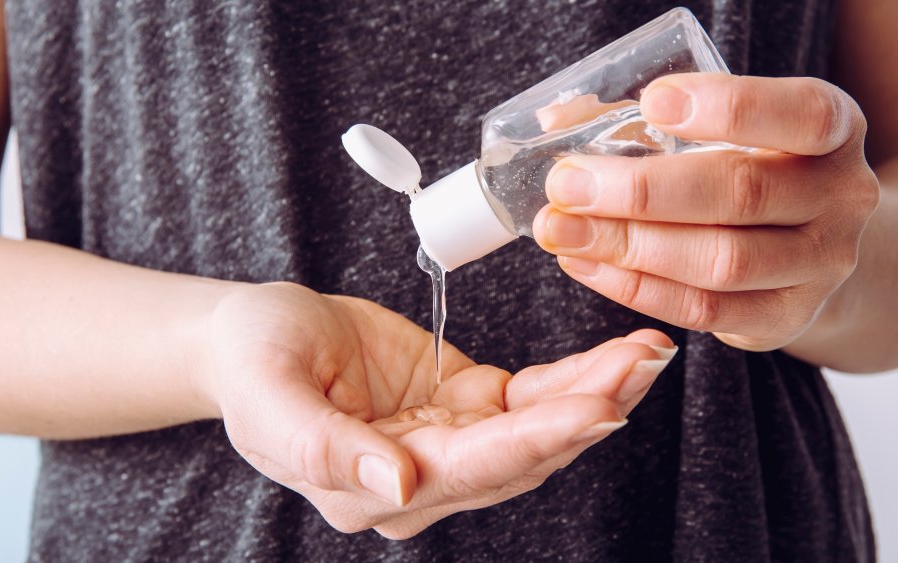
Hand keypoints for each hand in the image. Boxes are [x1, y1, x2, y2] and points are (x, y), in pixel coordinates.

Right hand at [192, 282, 674, 538]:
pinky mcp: (461, 405)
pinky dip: (573, 380)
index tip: (598, 405)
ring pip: (537, 431)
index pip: (470, 470)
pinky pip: (529, 398)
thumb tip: (394, 484)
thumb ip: (322, 445)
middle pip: (521, 455)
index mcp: (370, 487)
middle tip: (646, 365)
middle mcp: (420, 478)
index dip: (537, 439)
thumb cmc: (250, 361)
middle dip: (589, 411)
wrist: (254, 336)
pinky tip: (613, 358)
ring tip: (646, 353)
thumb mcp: (267, 396)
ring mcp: (446, 443)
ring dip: (595, 393)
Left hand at [533, 73, 879, 351]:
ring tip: (562, 231)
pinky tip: (585, 265)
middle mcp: (841, 197)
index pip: (800, 115)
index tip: (652, 103)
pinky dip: (636, 288)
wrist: (812, 247)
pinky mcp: (784, 317)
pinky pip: (704, 310)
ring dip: (628, 247)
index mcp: (833, 131)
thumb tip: (556, 120)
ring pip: (720, 262)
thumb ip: (648, 120)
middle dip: (642, 191)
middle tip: (568, 185)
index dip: (728, 107)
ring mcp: (821, 265)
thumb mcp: (724, 131)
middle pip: (741, 193)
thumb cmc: (750, 169)